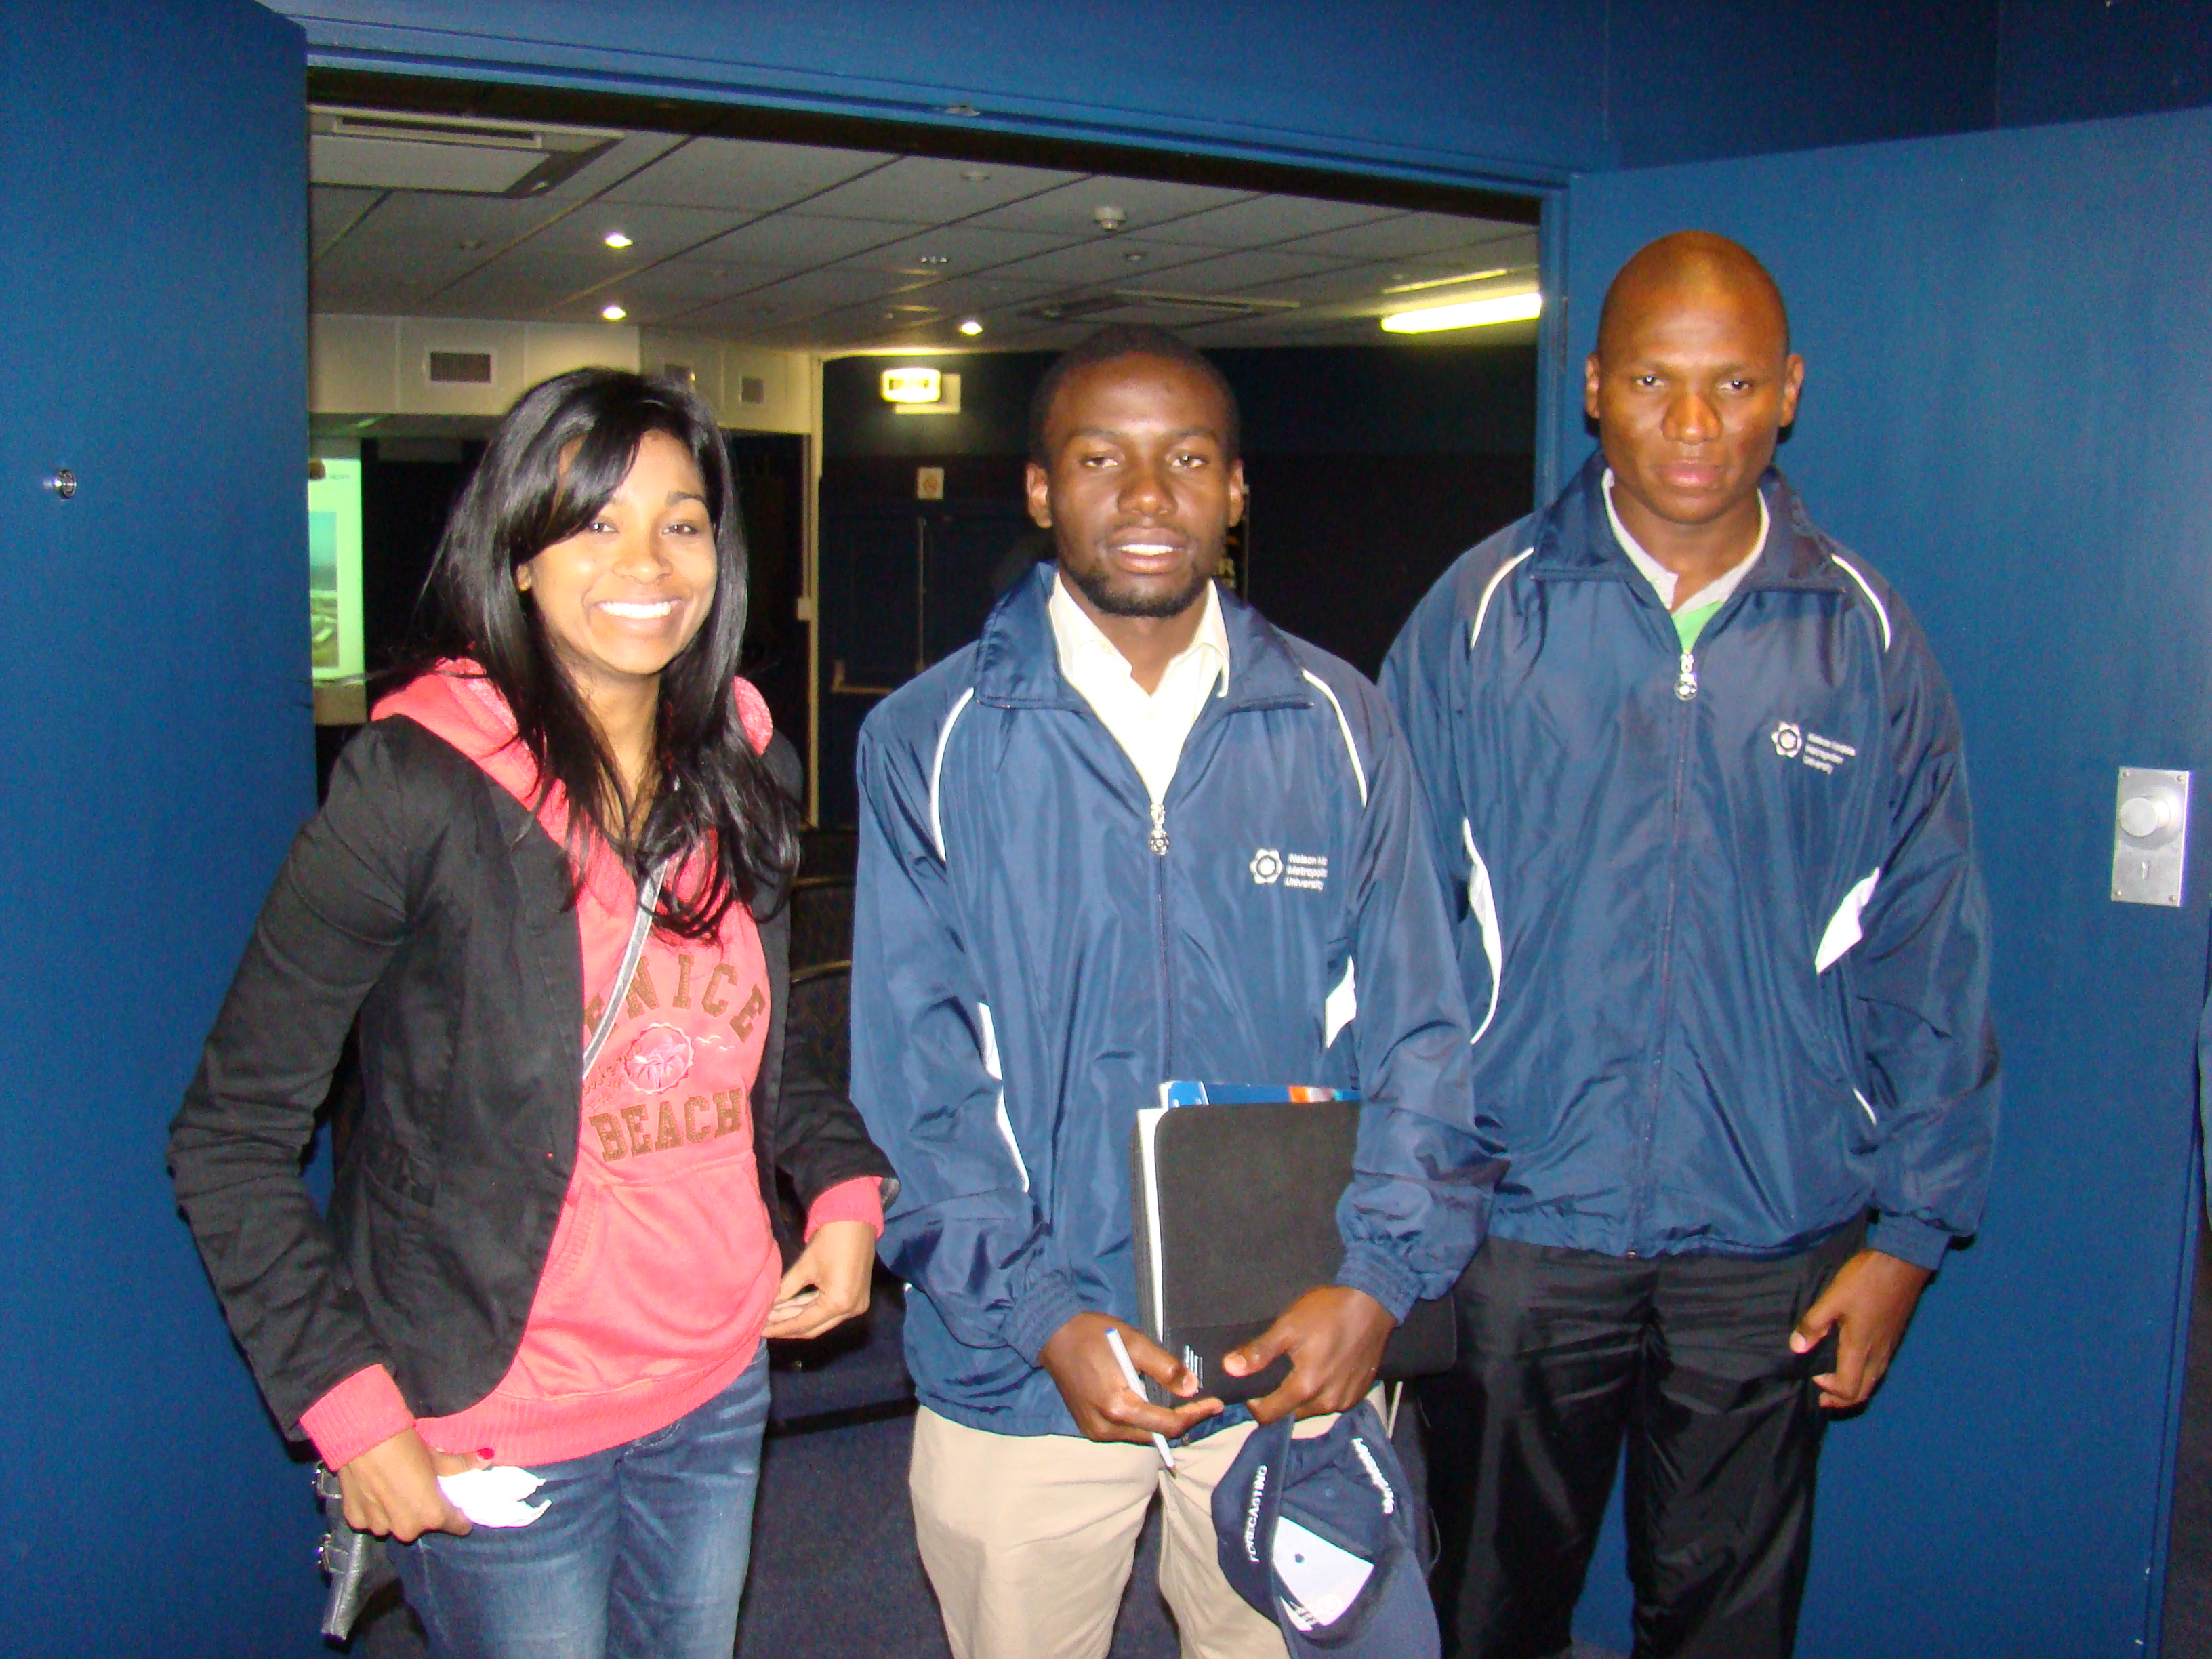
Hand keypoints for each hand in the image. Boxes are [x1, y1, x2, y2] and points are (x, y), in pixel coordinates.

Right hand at [336, 1428, 483, 1541]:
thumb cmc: (407, 1446)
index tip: (455, 1507)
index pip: (455, 1525)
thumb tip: (488, 1457)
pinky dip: (373, 1509)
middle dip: (422, 1512)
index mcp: (432, 1515)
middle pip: (421, 1526)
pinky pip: (370, 1520)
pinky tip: (372, 1489)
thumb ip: (461, 1464)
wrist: (363, 1438)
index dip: (458, 1516)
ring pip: (393, 1525)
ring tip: (392, 1487)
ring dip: (395, 1513)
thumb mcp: (437, 1456)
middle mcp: (406, 1529)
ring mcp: (379, 1527)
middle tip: (417, 1489)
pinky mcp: (355, 1521)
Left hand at [762, 1219, 875, 1340]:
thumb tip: (767, 1306)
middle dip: (787, 1327)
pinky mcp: (855, 1298)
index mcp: (839, 1303)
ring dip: (797, 1318)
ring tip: (773, 1317)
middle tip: (764, 1325)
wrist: (856, 1219)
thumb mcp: (804, 1267)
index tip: (760, 1330)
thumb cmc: (830, 1240)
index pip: (803, 1324)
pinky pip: (829, 1310)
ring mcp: (856, 1305)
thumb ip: (785, 1290)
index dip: (780, 1328)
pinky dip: (810, 1309)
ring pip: (821, 1320)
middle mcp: (851, 1310)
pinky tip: (790, 1308)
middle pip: (814, 1328)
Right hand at [1039, 1311, 1222, 1444]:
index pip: (1167, 1424)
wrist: (1053, 1335)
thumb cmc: (1093, 1334)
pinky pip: (1124, 1433)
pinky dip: (1142, 1423)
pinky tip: (1152, 1406)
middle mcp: (1106, 1427)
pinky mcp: (1089, 1428)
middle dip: (1182, 1421)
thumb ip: (1164, 1368)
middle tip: (1202, 1404)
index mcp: (1118, 1406)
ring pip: (1141, 1437)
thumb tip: (1191, 1388)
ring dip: (1162, 1424)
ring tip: (1181, 1404)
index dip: (1195, 1416)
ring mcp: (1095, 1431)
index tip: (1215, 1404)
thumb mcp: (1134, 1343)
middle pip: (1156, 1435)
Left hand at [1223, 1286, 1394, 1424]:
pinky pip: (1332, 1402)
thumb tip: (1230, 1369)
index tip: (1252, 1388)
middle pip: (1291, 1415)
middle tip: (1276, 1374)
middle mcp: (1327, 1403)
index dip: (1254, 1405)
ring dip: (1301, 1398)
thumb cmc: (1327, 1311)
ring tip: (1299, 1369)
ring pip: (1312, 1410)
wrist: (1372, 1303)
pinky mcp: (1359, 1394)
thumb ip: (1259, 1352)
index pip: (1269, 1415)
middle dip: (1279, 1401)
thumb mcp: (1288, 1327)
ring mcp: (1346, 1400)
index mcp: (1306, 1387)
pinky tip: (1322, 1370)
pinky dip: (1322, 1393)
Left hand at [1789, 1248, 1933, 1409]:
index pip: (1849, 1389)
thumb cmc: (1865, 1281)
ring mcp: (1889, 1348)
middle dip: (1842, 1400)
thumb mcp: (1832, 1298)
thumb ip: (1814, 1324)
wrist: (1902, 1264)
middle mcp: (1878, 1355)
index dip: (1831, 1392)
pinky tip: (1852, 1362)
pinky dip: (1864, 1376)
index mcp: (1860, 1349)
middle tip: (1824, 1396)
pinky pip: (1879, 1369)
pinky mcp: (1893, 1339)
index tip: (1814, 1379)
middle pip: (1863, 1392)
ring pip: (1873, 1382)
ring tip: (1835, 1383)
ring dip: (1854, 1389)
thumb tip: (1797, 1348)